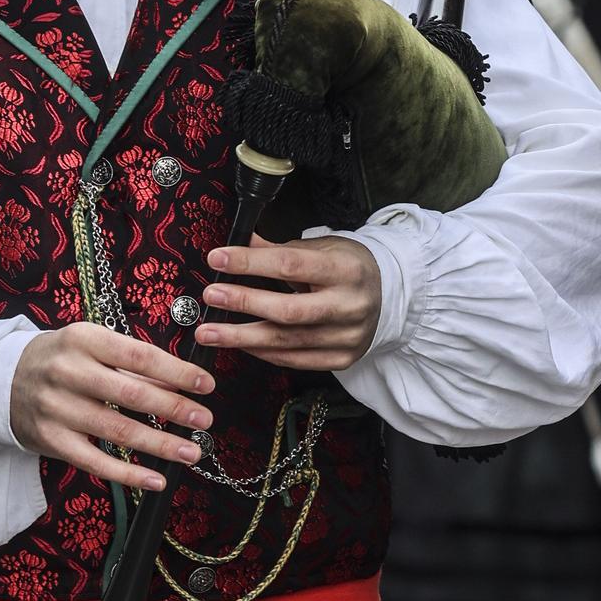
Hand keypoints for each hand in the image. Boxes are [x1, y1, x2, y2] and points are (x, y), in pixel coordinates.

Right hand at [10, 324, 214, 493]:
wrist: (4, 381)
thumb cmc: (62, 359)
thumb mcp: (92, 346)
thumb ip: (132, 364)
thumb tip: (182, 383)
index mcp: (83, 338)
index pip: (138, 355)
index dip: (176, 371)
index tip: (206, 384)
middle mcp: (68, 372)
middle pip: (131, 394)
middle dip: (174, 408)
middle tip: (205, 420)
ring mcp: (57, 409)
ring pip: (118, 431)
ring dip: (161, 444)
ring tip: (192, 451)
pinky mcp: (52, 441)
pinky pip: (96, 462)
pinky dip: (130, 474)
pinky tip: (157, 478)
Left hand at [194, 234, 381, 370]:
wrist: (391, 296)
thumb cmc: (348, 267)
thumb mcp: (321, 247)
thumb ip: (279, 249)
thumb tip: (238, 241)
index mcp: (345, 268)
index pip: (291, 264)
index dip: (251, 263)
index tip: (217, 259)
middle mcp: (349, 305)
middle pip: (289, 310)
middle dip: (244, 303)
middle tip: (210, 298)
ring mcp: (347, 336)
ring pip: (288, 341)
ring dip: (243, 337)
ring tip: (209, 332)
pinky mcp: (343, 358)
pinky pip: (295, 359)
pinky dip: (264, 352)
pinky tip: (242, 344)